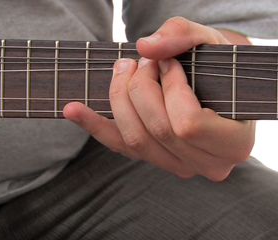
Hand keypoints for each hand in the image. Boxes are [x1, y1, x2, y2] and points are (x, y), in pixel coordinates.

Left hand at [64, 17, 254, 180]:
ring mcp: (179, 166)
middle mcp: (207, 164)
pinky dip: (94, 125)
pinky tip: (71, 109)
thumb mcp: (214, 43)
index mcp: (233, 144)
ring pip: (135, 140)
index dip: (171, 87)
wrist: (219, 88)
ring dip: (120, 99)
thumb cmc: (222, 68)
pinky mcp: (155, 159)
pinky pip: (120, 146)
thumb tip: (144, 49)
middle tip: (140, 61)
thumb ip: (184, 37)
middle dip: (140, 88)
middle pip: (157, 130)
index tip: (169, 63)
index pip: (188, 124)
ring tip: (122, 69)